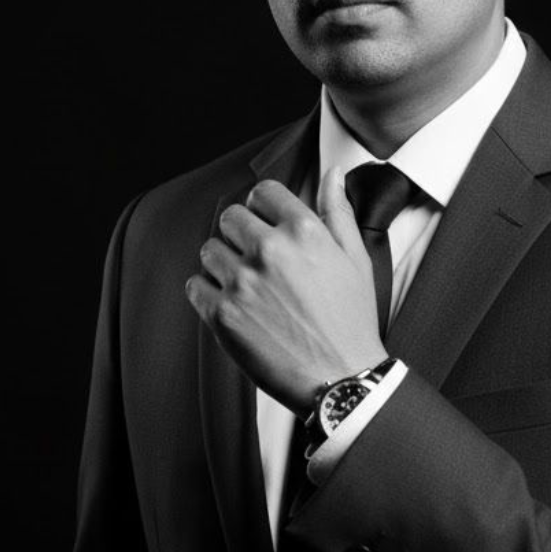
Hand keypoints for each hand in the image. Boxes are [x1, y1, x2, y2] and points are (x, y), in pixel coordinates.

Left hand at [186, 168, 386, 414]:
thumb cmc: (351, 319)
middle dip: (241, 233)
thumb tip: (333, 173)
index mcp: (304, 232)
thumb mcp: (355, 259)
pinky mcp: (222, 315)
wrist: (342, 378)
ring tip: (246, 284)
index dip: (264, 206)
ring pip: (209, 250)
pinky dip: (208, 292)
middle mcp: (270, 251)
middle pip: (230, 217)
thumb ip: (338, 212)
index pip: (263, 192)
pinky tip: (233, 304)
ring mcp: (243, 283)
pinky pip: (195, 285)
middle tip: (257, 257)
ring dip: (223, 262)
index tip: (266, 222)